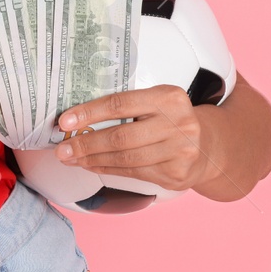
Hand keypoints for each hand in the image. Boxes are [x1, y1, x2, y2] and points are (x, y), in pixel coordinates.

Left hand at [53, 85, 219, 191]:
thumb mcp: (157, 102)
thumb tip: (80, 117)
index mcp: (169, 97)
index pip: (121, 104)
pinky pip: (133, 173)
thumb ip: (128, 106)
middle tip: (63, 148)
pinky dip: (107, 169)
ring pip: (125, 158)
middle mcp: (178, 123)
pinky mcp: (176, 175)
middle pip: (121, 136)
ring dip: (92, 160)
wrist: (207, 147)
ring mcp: (179, 152)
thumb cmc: (172, 120)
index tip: (66, 121)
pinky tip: (91, 165)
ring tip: (71, 158)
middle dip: (86, 143)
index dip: (90, 113)